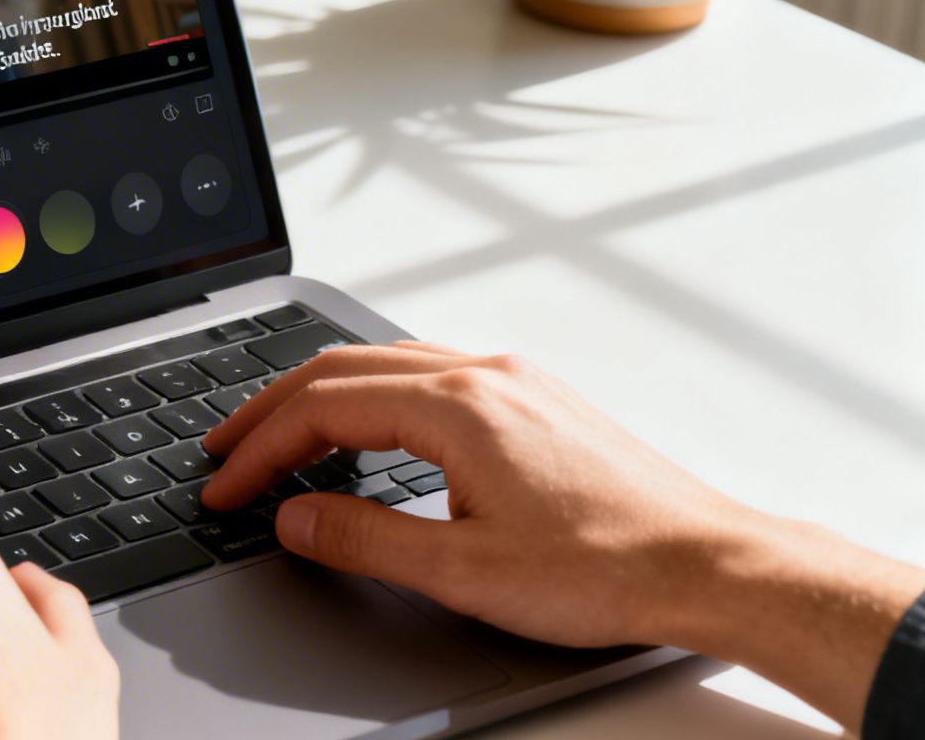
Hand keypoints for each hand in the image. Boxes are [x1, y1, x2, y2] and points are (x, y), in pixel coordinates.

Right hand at [199, 341, 924, 732]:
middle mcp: (483, 373)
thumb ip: (363, 539)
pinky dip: (371, 395)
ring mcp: (513, 379)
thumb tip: (292, 518)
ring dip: (320, 396)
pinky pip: (427, 372)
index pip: (321, 408)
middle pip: (342, 368)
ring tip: (278, 434)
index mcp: (456, 405)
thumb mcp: (463, 571)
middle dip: (270, 410)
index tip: (224, 486)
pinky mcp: (536, 398)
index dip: (259, 449)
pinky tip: (366, 429)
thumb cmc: (607, 567)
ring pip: (386, 363)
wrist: (710, 564)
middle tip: (224, 448)